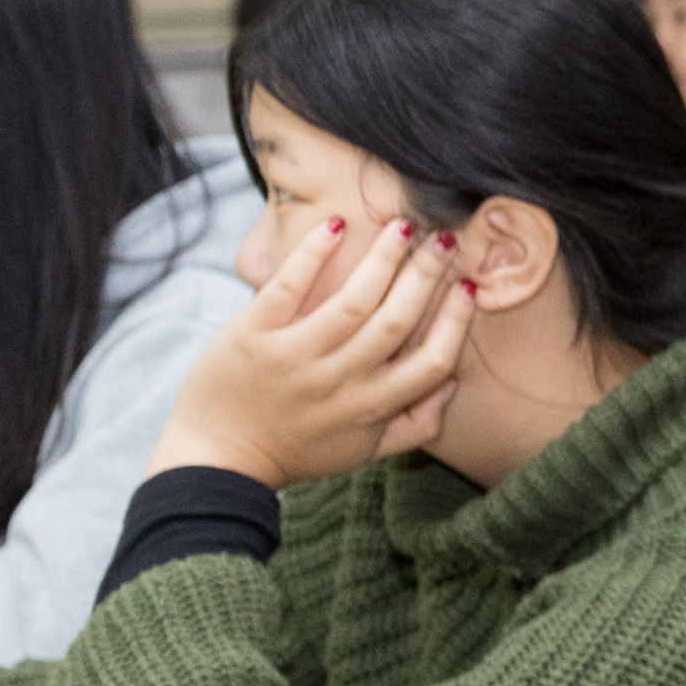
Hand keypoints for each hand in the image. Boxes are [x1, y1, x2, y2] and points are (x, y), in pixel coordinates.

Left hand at [148, 215, 473, 486]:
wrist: (217, 460)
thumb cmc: (297, 452)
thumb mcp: (365, 452)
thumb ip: (417, 424)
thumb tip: (452, 382)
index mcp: (371, 408)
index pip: (432, 361)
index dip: (456, 321)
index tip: (467, 285)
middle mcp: (339, 381)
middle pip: (397, 321)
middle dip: (427, 274)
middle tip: (445, 237)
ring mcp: (295, 357)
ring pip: (352, 300)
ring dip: (383, 258)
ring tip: (404, 226)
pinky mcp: (253, 336)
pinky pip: (288, 288)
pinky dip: (314, 253)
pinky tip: (338, 225)